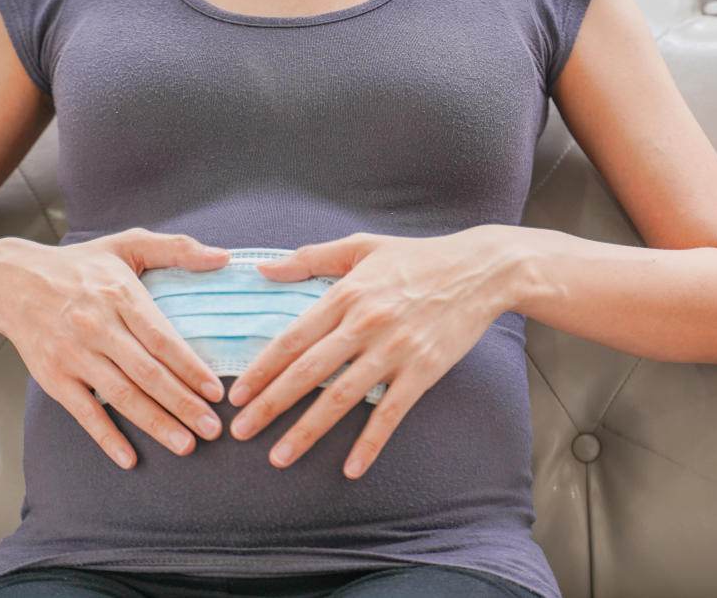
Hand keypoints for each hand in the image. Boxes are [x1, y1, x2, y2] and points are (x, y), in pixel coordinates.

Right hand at [0, 228, 231, 469]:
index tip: (216, 392)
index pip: (162, 340)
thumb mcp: (127, 244)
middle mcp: (97, 328)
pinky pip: (84, 412)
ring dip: (155, 423)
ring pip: (121, 396)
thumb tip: (224, 257)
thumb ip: (178, 248)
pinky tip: (129, 457)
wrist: (11, 282)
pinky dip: (106, 436)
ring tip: (186, 444)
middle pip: (147, 373)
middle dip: (183, 404)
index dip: (190, 368)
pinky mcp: (54, 377)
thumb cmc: (80, 266)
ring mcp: (74, 355)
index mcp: (121, 296)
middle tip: (213, 429)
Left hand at [226, 228, 517, 479]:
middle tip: (241, 432)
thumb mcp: (362, 247)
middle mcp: (365, 324)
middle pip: (308, 372)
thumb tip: (263, 268)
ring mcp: (394, 350)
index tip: (237, 394)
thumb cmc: (418, 257)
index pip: (292, 338)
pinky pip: (390, 413)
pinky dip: (370, 443)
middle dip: (270, 405)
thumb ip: (310, 258)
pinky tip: (351, 469)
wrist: (480, 271)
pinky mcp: (422, 371)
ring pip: (341, 398)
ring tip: (280, 456)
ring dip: (307, 430)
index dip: (261, 369)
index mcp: (346, 294)